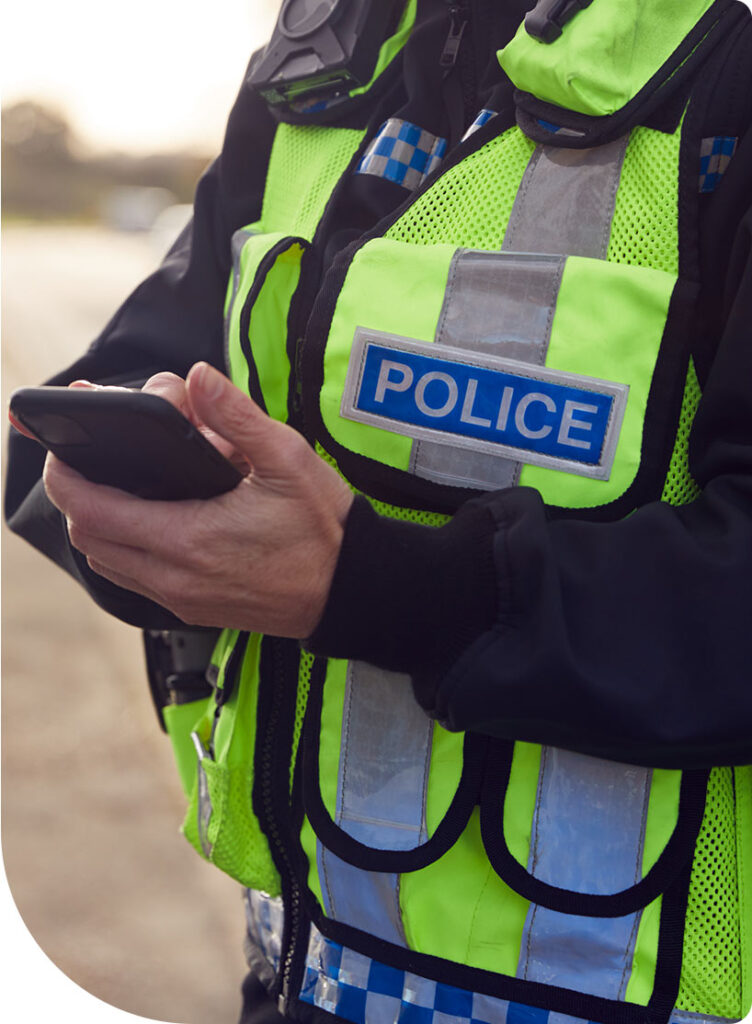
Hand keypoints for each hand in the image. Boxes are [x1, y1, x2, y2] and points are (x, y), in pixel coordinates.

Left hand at [42, 362, 353, 637]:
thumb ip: (237, 415)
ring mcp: (182, 598)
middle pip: (88, 536)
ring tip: (124, 485)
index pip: (92, 510)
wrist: (350, 591)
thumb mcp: (289, 459)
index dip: (64, 475)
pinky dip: (124, 546)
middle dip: (77, 494)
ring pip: (106, 562)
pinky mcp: (192, 608)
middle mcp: (176, 577)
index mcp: (190, 538)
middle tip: (94, 458)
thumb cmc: (323, 531)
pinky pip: (134, 578)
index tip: (63, 447)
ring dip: (99, 523)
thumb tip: (198, 378)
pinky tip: (154, 518)